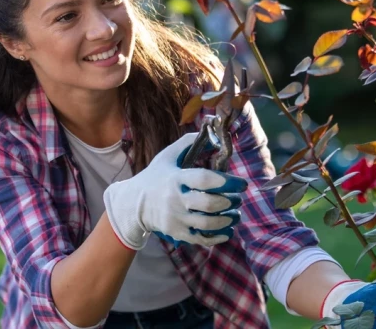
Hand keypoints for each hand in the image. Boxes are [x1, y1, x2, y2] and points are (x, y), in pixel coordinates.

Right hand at [103, 133, 247, 249]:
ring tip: (236, 214)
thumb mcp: (167, 156)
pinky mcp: (176, 233)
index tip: (242, 183)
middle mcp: (175, 199)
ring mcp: (175, 218)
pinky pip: (201, 238)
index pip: (205, 179)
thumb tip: (213, 136)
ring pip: (208, 223)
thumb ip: (188, 143)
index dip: (227, 182)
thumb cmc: (155, 176)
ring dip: (228, 219)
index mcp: (176, 178)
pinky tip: (227, 230)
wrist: (133, 203)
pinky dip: (218, 236)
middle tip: (238, 199)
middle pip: (210, 204)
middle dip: (230, 201)